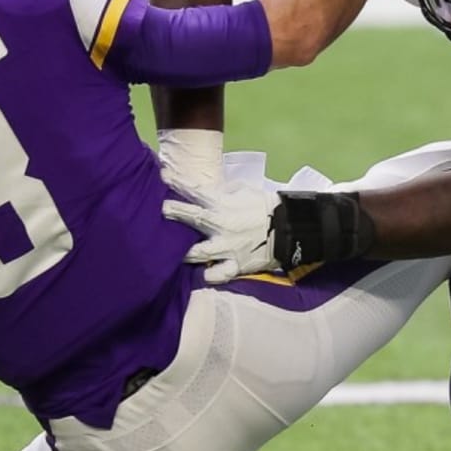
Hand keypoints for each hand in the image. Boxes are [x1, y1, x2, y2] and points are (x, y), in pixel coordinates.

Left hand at [163, 180, 280, 283]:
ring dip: (183, 251)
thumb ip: (223, 191)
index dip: (178, 183)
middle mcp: (222, 226)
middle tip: (160, 210)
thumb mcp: (244, 190)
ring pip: (198, 253)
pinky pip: (217, 274)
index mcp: (224, 205)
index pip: (197, 191)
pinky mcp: (236, 266)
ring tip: (169, 251)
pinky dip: (209, 274)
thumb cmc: (265, 206)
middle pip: (193, 219)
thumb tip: (208, 192)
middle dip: (174, 212)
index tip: (163, 176)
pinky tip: (202, 274)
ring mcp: (228, 248)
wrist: (290, 228)